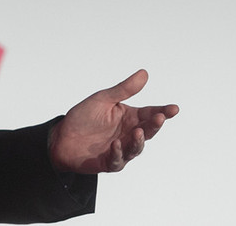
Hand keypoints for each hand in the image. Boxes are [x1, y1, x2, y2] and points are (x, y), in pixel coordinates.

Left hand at [48, 69, 178, 173]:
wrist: (62, 136)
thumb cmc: (83, 117)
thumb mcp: (103, 99)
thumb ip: (124, 90)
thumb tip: (144, 73)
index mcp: (129, 117)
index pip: (149, 114)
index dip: (163, 112)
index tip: (174, 108)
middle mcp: (128, 134)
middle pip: (147, 131)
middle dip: (155, 125)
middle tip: (159, 117)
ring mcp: (120, 149)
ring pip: (136, 148)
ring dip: (138, 141)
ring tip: (138, 132)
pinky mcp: (109, 162)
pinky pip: (117, 159)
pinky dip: (118, 152)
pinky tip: (116, 144)